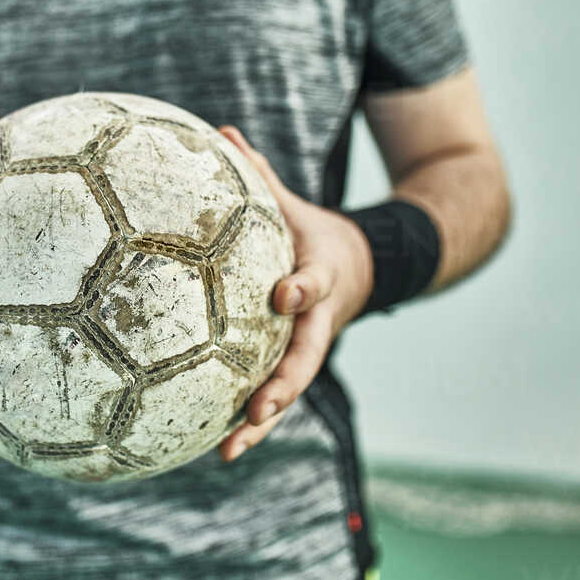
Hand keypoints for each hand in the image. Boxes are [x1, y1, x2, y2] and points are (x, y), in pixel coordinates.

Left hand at [214, 126, 373, 461]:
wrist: (365, 268)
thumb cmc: (315, 234)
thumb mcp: (296, 205)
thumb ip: (261, 176)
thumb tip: (223, 129)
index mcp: (322, 277)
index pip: (315, 283)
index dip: (302, 289)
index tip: (284, 294)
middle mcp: (318, 320)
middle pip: (305, 359)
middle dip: (283, 385)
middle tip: (258, 407)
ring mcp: (308, 347)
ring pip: (288, 391)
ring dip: (261, 423)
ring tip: (228, 451)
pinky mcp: (293, 364)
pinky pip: (272, 395)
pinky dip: (249, 422)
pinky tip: (214, 448)